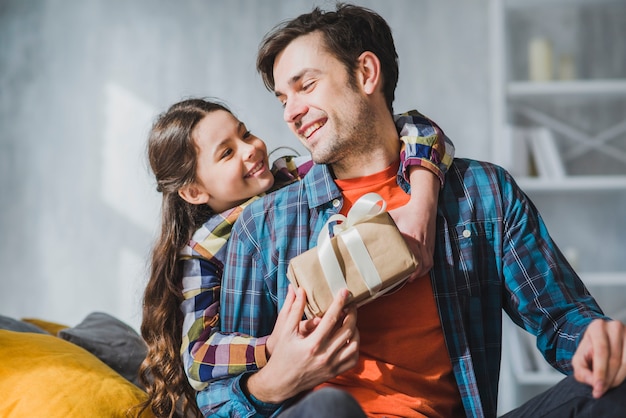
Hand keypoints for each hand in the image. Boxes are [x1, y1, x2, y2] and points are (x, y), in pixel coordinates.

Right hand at [246, 286, 358, 402]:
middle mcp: (324, 356)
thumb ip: (294, 309)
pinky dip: (355, 346)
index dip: (339, 303)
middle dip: (352, 314)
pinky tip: (349, 338)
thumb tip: (300, 290)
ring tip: (350, 320)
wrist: (281, 382)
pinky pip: (353, 359)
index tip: (344, 292)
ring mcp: (331, 366)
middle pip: (347, 330)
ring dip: (355, 329)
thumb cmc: (282, 354)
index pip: (331, 319)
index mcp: (312, 344)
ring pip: (354, 345)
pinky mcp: (334, 373)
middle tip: (351, 304)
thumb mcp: (285, 331)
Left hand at [388, 166, 438, 281]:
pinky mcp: (431, 244)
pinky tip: (420, 271)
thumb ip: (377, 220)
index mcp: (410, 237)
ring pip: (428, 263)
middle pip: (422, 262)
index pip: (411, 254)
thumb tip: (360, 226)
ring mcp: (427, 244)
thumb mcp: (391, 215)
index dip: (408, 266)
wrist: (424, 206)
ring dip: (421, 272)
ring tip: (412, 278)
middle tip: (406, 280)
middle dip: (415, 273)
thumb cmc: (406, 212)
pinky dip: (426, 267)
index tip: (402, 274)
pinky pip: (431, 259)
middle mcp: (420, 242)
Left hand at [572, 318, 625, 397]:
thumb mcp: (579, 358)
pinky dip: (624, 374)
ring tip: (608, 385)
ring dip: (617, 378)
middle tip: (602, 390)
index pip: (601, 352)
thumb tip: (592, 382)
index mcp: (597, 327)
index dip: (600, 372)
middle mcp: (614, 327)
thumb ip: (581, 370)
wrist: (600, 340)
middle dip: (608, 378)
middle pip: (614, 359)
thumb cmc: (589, 350)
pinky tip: (617, 378)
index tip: (598, 388)